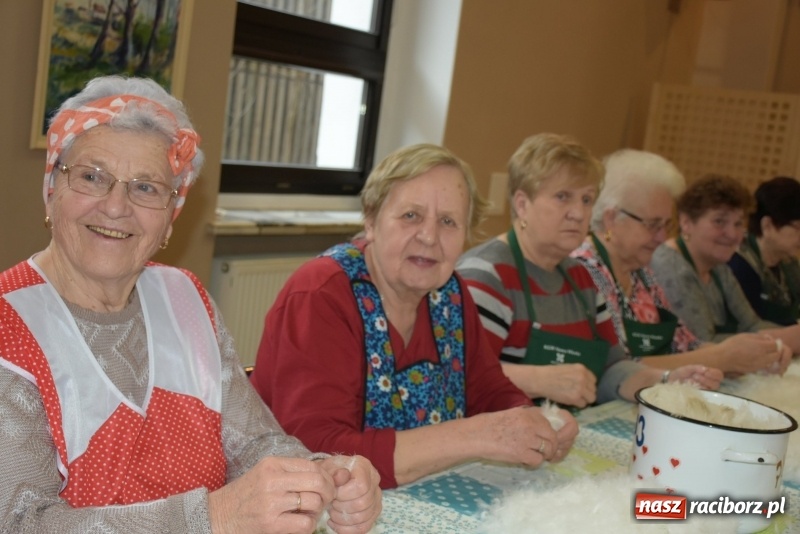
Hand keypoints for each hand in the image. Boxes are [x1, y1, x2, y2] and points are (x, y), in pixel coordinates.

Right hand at [208, 456, 335, 533]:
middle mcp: (272, 480)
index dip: (326, 477)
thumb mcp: (267, 475)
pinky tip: (300, 523)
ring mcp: (271, 502)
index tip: (326, 486)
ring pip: (314, 502)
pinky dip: (309, 525)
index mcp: (272, 464)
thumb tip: (336, 474)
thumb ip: (295, 473)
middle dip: (329, 492)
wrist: (216, 516)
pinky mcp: (270, 524)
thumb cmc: (246, 495)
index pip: (312, 465)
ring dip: (317, 510)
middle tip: (325, 500)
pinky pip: (305, 523)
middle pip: (318, 481)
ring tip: (308, 512)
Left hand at [319, 456, 381, 533]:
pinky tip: (335, 523)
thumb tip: (341, 476)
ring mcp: (376, 497)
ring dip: (343, 519)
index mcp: (364, 466)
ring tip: (332, 513)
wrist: (333, 477)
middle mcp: (374, 481)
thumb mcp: (328, 468)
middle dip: (342, 508)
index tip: (333, 494)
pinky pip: (364, 527)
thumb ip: (334, 472)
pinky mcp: (374, 512)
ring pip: (363, 517)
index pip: (360, 486)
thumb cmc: (330, 473)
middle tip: (331, 504)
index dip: (344, 494)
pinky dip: (347, 529)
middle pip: (363, 503)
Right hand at [475, 406, 574, 467]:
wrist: (475, 435)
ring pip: (548, 449)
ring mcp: (527, 438)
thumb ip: (528, 419)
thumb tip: (545, 429)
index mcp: (529, 413)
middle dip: (553, 447)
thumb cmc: (490, 425)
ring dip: (543, 455)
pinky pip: (537, 460)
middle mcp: (531, 423)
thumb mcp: (512, 414)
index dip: (552, 434)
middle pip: (554, 437)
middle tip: (547, 453)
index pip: (551, 424)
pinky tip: (523, 460)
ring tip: (533, 456)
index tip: (549, 440)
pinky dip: (533, 463)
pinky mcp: (521, 452)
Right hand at [535, 364, 596, 407]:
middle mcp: (583, 378)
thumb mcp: (568, 368)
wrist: (540, 380)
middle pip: (594, 390)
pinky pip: (583, 404)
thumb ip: (579, 374)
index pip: (593, 380)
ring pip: (591, 398)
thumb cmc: (551, 374)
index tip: (581, 387)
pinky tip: (569, 401)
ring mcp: (580, 388)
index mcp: (582, 369)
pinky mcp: (575, 398)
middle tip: (577, 394)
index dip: (588, 385)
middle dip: (586, 393)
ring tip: (574, 398)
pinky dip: (577, 404)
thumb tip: (587, 383)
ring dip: (584, 400)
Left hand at [668, 365, 722, 389]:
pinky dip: (698, 387)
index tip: (705, 372)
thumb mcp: (688, 368)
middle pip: (717, 384)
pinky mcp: (699, 396)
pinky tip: (691, 384)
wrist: (671, 380)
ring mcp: (704, 390)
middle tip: (696, 376)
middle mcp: (708, 383)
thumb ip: (697, 368)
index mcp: (708, 375)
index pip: (719, 375)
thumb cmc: (681, 373)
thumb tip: (705, 369)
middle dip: (707, 379)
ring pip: (711, 388)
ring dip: (702, 382)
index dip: (714, 374)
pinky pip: (704, 393)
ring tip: (692, 379)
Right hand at [718, 333, 788, 374]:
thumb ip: (759, 337)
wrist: (722, 358)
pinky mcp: (755, 370)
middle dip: (774, 350)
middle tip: (767, 347)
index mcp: (760, 347)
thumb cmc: (732, 345)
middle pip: (777, 355)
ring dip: (770, 357)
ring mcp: (759, 365)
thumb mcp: (745, 336)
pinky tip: (756, 358)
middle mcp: (762, 357)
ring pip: (772, 362)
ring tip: (762, 353)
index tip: (768, 341)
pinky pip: (765, 366)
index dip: (773, 342)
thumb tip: (768, 339)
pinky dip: (764, 362)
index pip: (776, 345)